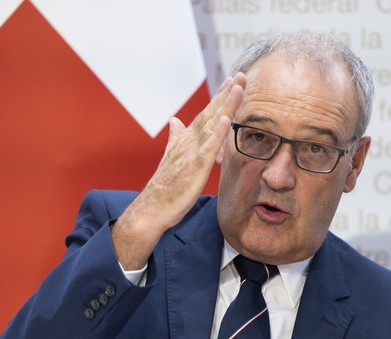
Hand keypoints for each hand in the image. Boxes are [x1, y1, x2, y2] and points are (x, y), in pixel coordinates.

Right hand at [111, 73, 245, 269]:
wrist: (150, 210)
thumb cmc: (164, 188)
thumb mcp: (171, 159)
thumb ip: (175, 138)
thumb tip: (174, 120)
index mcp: (186, 141)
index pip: (206, 114)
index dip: (219, 98)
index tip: (232, 81)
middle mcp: (188, 142)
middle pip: (210, 114)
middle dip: (226, 94)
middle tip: (240, 75)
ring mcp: (191, 154)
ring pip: (211, 125)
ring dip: (225, 106)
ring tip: (236, 88)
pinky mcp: (194, 169)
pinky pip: (208, 149)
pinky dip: (217, 134)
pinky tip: (226, 120)